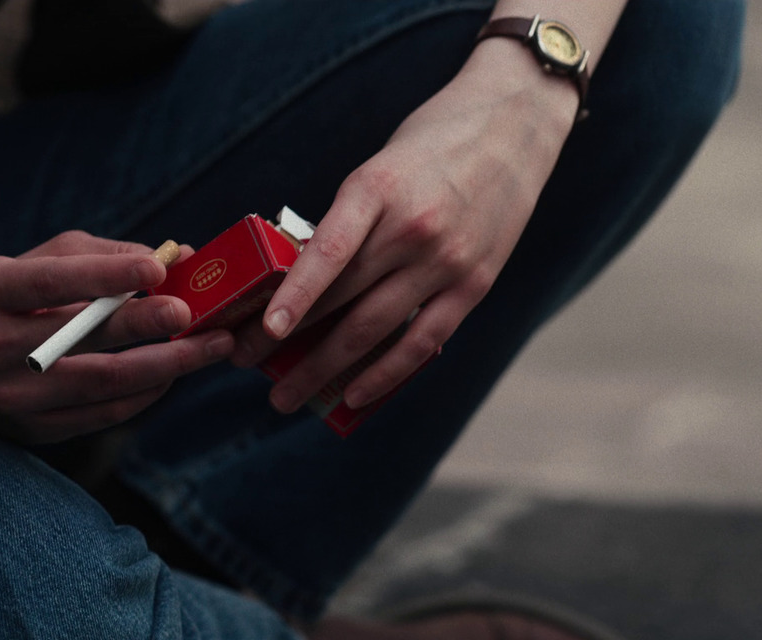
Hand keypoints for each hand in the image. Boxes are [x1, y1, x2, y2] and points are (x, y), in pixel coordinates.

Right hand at [0, 231, 232, 443]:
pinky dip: (146, 391)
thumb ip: (99, 255)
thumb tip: (172, 258)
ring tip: (212, 346)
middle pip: (84, 340)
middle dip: (148, 326)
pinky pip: (104, 413)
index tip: (158, 268)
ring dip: (166, 365)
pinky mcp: (31, 430)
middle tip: (196, 314)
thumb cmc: (6, 294)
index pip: (52, 282)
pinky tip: (174, 371)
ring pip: (103, 384)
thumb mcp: (35, 260)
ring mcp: (11, 396)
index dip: (107, 275)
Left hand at [230, 40, 579, 412]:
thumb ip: (348, 221)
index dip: (294, 296)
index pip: (328, 252)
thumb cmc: (432, 141)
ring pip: (375, 329)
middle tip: (245, 365)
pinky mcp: (475, 285)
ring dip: (324, 369)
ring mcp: (447, 261)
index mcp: (378, 188)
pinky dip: (384, 373)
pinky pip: (423, 341)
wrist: (516, 121)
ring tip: (285, 397)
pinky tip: (352, 396)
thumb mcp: (379, 166)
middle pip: (342, 299)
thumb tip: (301, 280)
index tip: (261, 330)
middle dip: (286, 341)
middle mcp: (413, 228)